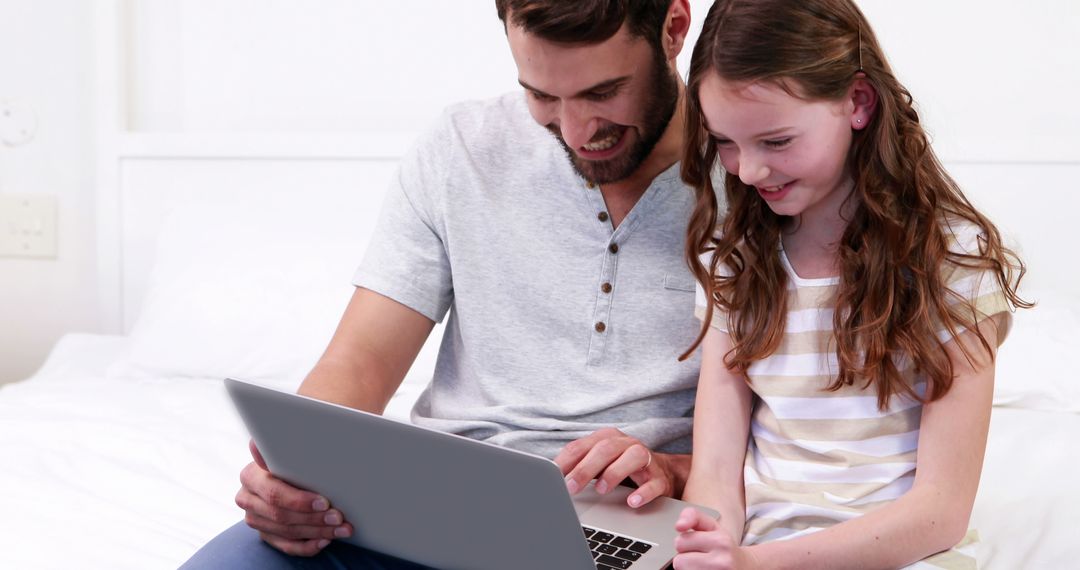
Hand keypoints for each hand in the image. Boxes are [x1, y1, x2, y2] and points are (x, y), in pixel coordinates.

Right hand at [234, 440, 352, 555]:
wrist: (288, 470)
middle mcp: (247, 496)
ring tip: (341, 528)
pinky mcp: (264, 533)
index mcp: (251, 473)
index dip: (299, 500)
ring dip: (317, 531)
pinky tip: (326, 540)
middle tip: (338, 517)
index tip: (324, 501)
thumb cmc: (295, 456)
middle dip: (314, 517)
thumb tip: (286, 440)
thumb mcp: (292, 450)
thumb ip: (288, 446)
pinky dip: (307, 545)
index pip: (274, 492)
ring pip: (286, 530)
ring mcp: (254, 517)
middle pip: (280, 514)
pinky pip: (285, 545)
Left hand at [554, 428, 673, 507]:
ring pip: (632, 458)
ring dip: (614, 473)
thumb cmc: (619, 466)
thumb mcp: (597, 463)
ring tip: (600, 490)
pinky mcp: (659, 477)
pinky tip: (632, 501)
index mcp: (606, 438)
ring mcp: (645, 458)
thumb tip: (551, 479)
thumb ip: (577, 466)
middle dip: (585, 468)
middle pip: (604, 449)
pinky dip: (643, 492)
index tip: (554, 477)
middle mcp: (626, 443)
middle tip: (571, 487)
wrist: (660, 472)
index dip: (566, 461)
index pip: (582, 445)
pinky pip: (653, 482)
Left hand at [672, 507, 755, 569]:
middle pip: (679, 561)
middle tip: (701, 557)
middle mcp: (722, 561)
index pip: (680, 542)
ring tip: (703, 566)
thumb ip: (692, 516)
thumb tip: (679, 526)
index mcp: (720, 541)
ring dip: (689, 569)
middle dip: (686, 558)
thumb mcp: (711, 525)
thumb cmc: (723, 546)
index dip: (684, 543)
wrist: (744, 567)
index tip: (694, 544)